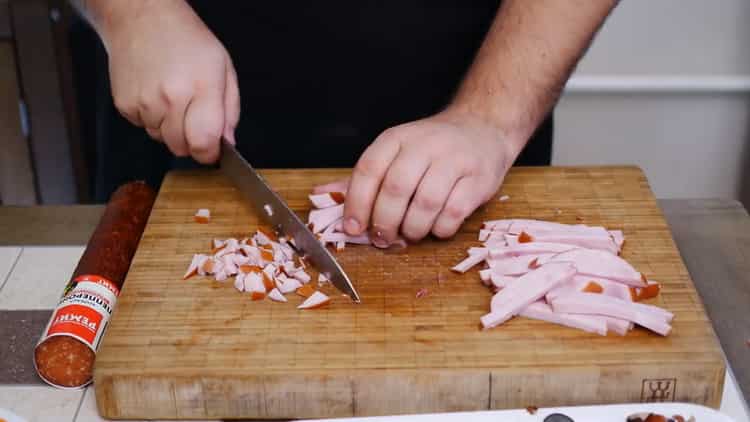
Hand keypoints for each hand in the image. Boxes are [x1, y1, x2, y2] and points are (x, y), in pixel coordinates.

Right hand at [103, 0, 239, 162]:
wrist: (141, 18)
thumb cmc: (185, 39)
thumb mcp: (223, 67)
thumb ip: (230, 109)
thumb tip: (227, 141)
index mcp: (202, 87)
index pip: (204, 142)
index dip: (209, 153)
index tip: (212, 149)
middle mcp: (172, 96)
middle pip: (181, 147)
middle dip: (190, 141)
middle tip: (192, 115)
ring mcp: (145, 101)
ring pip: (161, 139)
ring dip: (169, 128)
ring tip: (172, 97)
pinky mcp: (125, 104)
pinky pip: (142, 127)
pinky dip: (150, 118)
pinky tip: (155, 94)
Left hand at [343, 109, 520, 245]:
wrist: (483, 128)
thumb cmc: (432, 149)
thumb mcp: (395, 154)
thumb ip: (362, 178)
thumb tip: (321, 195)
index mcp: (397, 139)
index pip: (369, 169)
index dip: (356, 203)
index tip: (352, 228)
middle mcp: (425, 145)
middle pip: (396, 189)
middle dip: (384, 222)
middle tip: (382, 238)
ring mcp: (455, 160)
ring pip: (426, 203)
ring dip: (413, 229)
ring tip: (410, 234)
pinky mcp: (479, 179)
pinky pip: (454, 212)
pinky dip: (440, 229)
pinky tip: (436, 228)